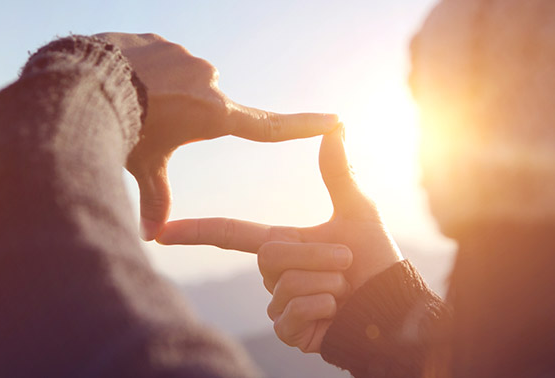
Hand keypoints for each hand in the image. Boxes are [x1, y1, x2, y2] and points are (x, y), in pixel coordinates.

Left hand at [95, 32, 339, 239]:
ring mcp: (186, 58)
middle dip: (178, 115)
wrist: (86, 83)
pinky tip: (120, 79)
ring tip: (129, 100)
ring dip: (160, 92)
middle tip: (146, 122)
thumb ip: (154, 197)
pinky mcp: (163, 42)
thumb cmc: (122, 130)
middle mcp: (209, 82)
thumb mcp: (143, 166)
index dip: (302, 125)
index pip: (267, 125)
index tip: (334, 119)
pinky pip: (158, 59)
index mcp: (213, 114)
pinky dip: (144, 72)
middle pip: (202, 106)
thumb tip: (150, 237)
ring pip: (179, 81)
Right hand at [157, 126, 403, 350]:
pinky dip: (323, 308)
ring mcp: (279, 304)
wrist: (393, 305)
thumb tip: (337, 125)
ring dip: (327, 283)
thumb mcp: (358, 211)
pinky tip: (336, 312)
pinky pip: (292, 314)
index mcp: (282, 243)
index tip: (160, 230)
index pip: (230, 234)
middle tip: (346, 263)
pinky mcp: (289, 331)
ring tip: (345, 288)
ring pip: (285, 285)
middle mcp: (274, 274)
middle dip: (318, 256)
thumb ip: (339, 172)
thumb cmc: (376, 259)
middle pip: (270, 256)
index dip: (195, 231)